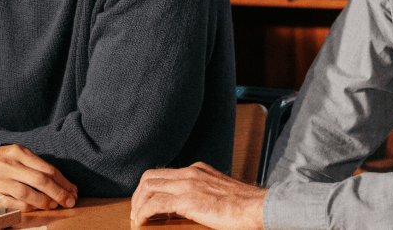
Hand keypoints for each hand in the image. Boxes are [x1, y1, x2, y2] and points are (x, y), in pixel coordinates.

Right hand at [0, 144, 77, 211]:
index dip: (63, 182)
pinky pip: (11, 204)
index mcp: (19, 152)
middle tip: (69, 201)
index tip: (73, 191)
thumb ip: (39, 167)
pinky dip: (25, 208)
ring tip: (53, 206)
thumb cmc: (7, 161)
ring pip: (26, 193)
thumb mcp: (22, 156)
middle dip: (58, 193)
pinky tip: (34, 209)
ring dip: (43, 202)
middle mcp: (8, 165)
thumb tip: (66, 186)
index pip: (47, 168)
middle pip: (39, 180)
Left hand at [131, 162, 266, 229]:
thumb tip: (187, 208)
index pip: (164, 173)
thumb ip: (202, 195)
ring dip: (137, 204)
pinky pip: (155, 203)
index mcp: (197, 170)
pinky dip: (144, 212)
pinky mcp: (188, 199)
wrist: (256, 207)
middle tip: (136, 213)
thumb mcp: (218, 194)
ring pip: (149, 187)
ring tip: (137, 219)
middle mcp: (190, 172)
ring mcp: (188, 183)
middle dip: (138, 195)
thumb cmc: (242, 206)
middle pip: (151, 176)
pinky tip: (142, 222)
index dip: (149, 189)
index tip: (145, 205)